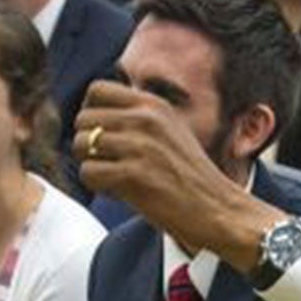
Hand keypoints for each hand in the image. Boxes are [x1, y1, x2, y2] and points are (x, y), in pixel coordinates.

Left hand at [72, 81, 276, 258]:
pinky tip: (118, 192)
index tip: (102, 137)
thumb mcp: (169, 132)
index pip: (96, 91)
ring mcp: (140, 146)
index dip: (91, 114)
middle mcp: (145, 119)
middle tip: (107, 164)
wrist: (218, 210)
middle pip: (84, 119)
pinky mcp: (134, 175)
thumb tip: (90, 117)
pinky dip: (97, 186)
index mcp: (154, 105)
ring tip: (113, 179)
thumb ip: (137, 120)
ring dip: (91, 165)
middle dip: (88, 144)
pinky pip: (88, 172)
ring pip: (82, 144)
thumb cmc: (190, 178)